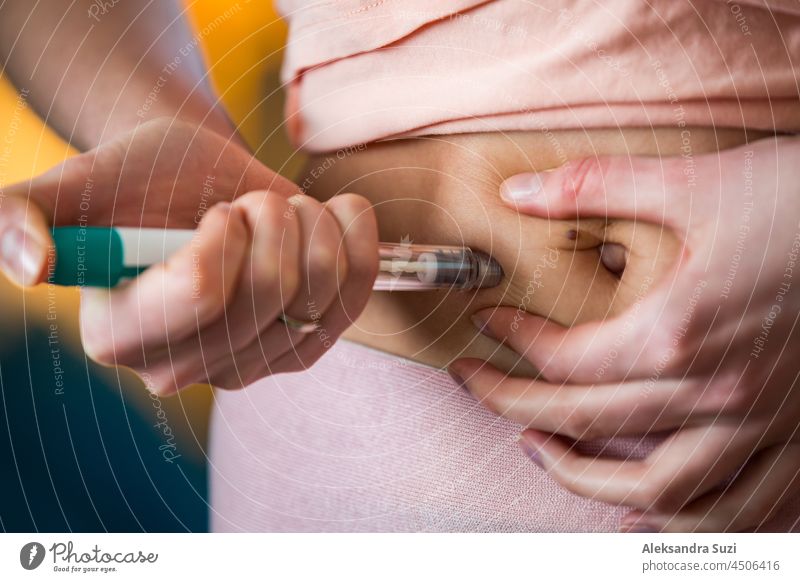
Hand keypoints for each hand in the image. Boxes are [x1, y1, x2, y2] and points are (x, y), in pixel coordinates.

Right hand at [0, 117, 378, 393]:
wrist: (204, 185)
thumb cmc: (145, 178)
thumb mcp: (82, 181)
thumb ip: (24, 212)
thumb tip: (28, 265)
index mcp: (119, 334)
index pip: (202, 288)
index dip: (225, 228)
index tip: (214, 211)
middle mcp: (182, 368)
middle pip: (270, 289)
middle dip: (269, 216)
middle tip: (244, 207)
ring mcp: (248, 367)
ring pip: (319, 286)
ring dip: (309, 222)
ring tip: (275, 217)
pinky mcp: (301, 351)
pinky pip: (356, 295)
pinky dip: (356, 238)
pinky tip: (330, 219)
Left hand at [450, 136, 799, 531]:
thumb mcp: (698, 182)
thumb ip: (597, 186)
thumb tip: (517, 192)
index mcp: (680, 331)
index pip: (564, 358)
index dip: (511, 341)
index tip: (484, 324)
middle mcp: (715, 393)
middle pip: (586, 420)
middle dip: (511, 404)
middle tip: (471, 384)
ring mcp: (761, 427)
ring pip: (656, 490)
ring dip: (582, 478)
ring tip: (536, 450)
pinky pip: (738, 512)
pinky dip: (684, 524)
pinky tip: (644, 511)